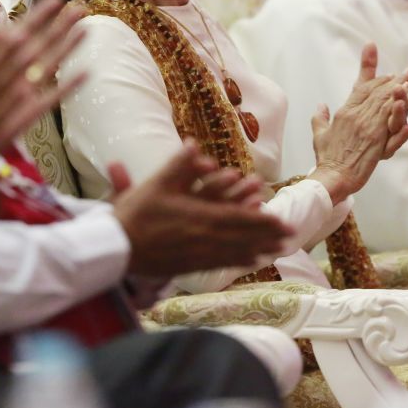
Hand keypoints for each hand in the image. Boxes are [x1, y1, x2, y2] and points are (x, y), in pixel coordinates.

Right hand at [109, 142, 294, 276]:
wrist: (117, 247)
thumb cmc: (135, 214)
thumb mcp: (156, 183)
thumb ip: (178, 163)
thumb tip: (194, 143)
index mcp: (200, 216)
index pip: (239, 219)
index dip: (264, 221)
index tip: (284, 221)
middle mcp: (204, 237)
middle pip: (243, 237)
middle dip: (268, 235)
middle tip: (291, 234)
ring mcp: (197, 254)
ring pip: (235, 252)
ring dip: (259, 249)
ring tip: (278, 249)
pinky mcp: (189, 265)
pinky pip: (220, 263)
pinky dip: (238, 261)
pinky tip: (251, 261)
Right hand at [307, 43, 407, 204]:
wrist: (332, 177)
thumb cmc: (326, 158)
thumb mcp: (319, 134)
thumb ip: (320, 117)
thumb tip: (320, 105)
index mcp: (344, 113)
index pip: (363, 89)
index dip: (378, 80)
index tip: (390, 75)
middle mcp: (356, 116)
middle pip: (378, 93)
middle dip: (395, 81)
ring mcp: (367, 127)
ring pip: (386, 104)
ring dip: (400, 92)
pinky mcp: (377, 141)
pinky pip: (391, 123)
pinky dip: (399, 113)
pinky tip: (406, 105)